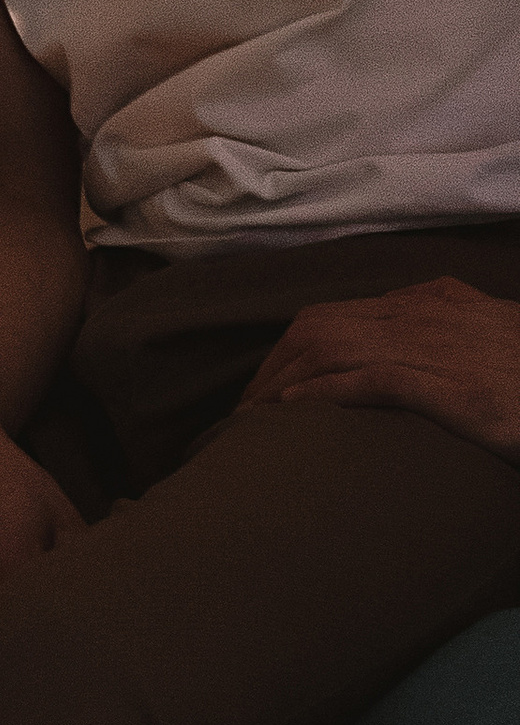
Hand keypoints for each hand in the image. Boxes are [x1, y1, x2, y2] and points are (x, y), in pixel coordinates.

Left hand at [240, 278, 519, 458]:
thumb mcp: (483, 346)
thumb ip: (442, 345)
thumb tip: (393, 372)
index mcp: (432, 302)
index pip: (335, 317)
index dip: (289, 354)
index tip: (264, 394)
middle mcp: (426, 313)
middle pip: (318, 328)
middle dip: (270, 371)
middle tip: (241, 417)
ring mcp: (437, 344)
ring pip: (332, 347)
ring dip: (282, 384)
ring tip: (250, 422)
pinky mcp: (451, 383)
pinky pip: (370, 378)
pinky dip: (324, 393)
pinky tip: (294, 414)